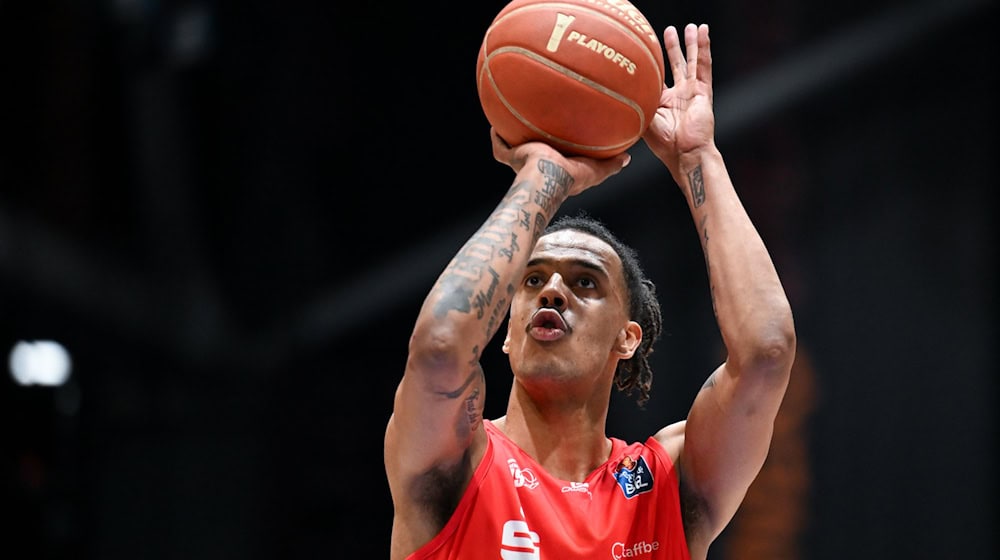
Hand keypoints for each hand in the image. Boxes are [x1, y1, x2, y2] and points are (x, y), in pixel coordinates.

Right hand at [490, 128, 630, 196]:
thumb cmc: (573, 178)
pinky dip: (496, 137)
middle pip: (532, 150)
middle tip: (536, 124)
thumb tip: (628, 157)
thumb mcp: (597, 170)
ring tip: (511, 119)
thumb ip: (611, 165)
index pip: (555, 156)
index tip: (561, 136)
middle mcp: (537, 164)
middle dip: (533, 139)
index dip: (558, 147)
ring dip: (512, 137)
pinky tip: (495, 124)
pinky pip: (499, 147)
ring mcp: (522, 161)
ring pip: (513, 149)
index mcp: (556, 167)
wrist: (550, 177)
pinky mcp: (511, 157)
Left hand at [643, 24, 716, 176]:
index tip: (648, 47)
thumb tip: (612, 93)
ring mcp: (694, 92)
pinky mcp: (705, 92)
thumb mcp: (642, 120)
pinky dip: (704, 48)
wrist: (685, 153)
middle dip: (674, 48)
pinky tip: (703, 33)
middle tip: (669, 31)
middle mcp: (680, 95)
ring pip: (693, 62)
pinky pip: (704, 65)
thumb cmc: (663, 144)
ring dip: (692, 44)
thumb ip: (634, 104)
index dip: (655, 63)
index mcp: (664, 102)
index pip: (659, 77)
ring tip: (692, 27)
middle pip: (678, 65)